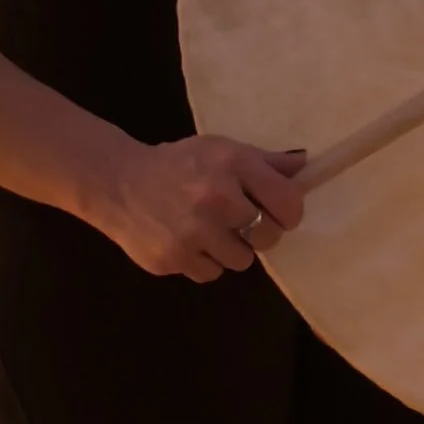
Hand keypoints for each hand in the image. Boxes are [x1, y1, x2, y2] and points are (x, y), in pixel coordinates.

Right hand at [87, 134, 307, 282]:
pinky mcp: (173, 258)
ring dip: (229, 249)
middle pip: (268, 237)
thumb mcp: (220, 150)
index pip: (288, 202)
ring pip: (241, 261)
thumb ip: (264, 161)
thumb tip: (304, 165)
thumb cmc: (177, 165)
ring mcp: (193, 232)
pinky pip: (210, 273)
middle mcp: (216, 198)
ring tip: (207, 230)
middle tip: (239, 222)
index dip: (289, 212)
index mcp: (232, 165)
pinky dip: (203, 261)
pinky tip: (187, 241)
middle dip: (258, 233)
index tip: (278, 213)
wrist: (118, 183)